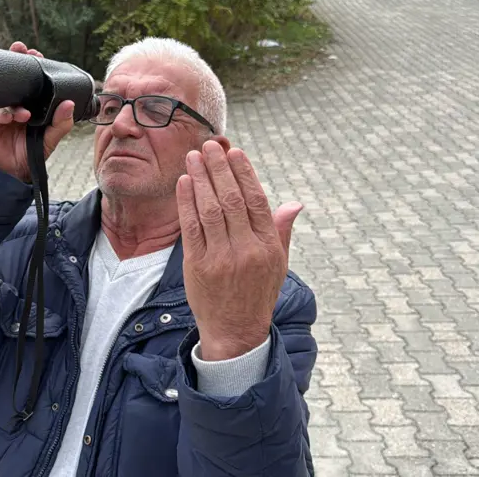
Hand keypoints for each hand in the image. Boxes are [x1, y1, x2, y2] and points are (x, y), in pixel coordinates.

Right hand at [0, 41, 74, 182]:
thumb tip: (69, 104)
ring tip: (23, 112)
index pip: (33, 81)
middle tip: (22, 51)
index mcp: (32, 104)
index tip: (37, 55)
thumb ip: (61, 124)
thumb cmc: (28, 154)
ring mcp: (0, 109)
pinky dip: (1, 113)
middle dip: (17, 63)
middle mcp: (16, 103)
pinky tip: (8, 119)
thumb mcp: (49, 140)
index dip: (34, 66)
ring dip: (12, 93)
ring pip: (3, 92)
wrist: (7, 171)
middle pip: (15, 78)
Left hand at [176, 141, 303, 360]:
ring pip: (209, 209)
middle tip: (210, 146)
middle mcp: (245, 250)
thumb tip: (295, 204)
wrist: (235, 331)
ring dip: (200, 179)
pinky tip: (184, 183)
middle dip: (219, 168)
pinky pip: (191, 227)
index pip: (256, 200)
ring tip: (194, 157)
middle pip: (231, 199)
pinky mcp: (197, 265)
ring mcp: (220, 258)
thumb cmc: (257, 293)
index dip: (245, 173)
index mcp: (267, 246)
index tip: (235, 152)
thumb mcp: (278, 264)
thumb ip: (281, 231)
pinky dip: (186, 202)